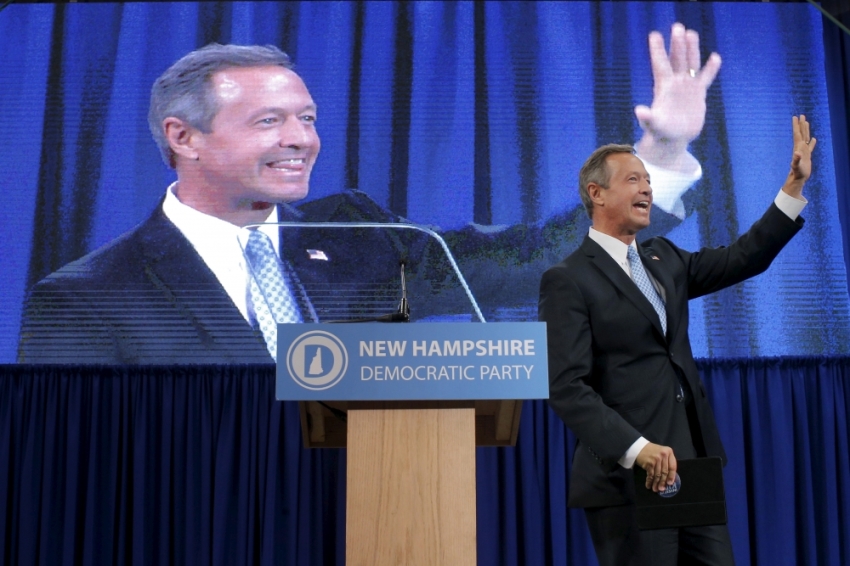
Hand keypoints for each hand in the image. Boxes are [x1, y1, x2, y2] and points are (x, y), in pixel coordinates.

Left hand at [635, 23, 720, 172]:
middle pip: (676, 59)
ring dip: (692, 49)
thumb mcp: (653, 125)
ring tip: (691, 33)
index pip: (660, 65)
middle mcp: (675, 83)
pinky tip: (715, 57)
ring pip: (690, 63)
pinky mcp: (698, 93)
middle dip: (677, 44)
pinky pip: (705, 77)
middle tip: (677, 26)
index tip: (654, 35)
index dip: (658, 51)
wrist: (673, 139)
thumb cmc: (660, 132)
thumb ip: (647, 117)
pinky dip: (711, 68)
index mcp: (663, 87)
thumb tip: (639, 111)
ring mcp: (687, 86)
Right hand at [635, 442, 677, 491]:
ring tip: (655, 489)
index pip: (672, 466)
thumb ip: (667, 462)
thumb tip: (669, 478)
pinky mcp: (649, 463)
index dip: (672, 476)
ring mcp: (656, 459)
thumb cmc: (652, 451)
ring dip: (656, 483)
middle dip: (663, 482)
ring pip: (658, 474)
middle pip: (665, 472)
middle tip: (662, 489)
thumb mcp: (662, 453)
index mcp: (669, 452)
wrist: (638, 447)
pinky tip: (649, 485)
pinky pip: (650, 474)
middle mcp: (663, 455)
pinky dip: (649, 481)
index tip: (670, 483)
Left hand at [782, 115, 815, 198]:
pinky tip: (813, 139)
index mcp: (798, 147)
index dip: (796, 125)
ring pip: (806, 138)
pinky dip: (812, 142)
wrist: (798, 178)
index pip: (797, 134)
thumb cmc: (797, 172)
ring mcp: (804, 151)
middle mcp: (800, 148)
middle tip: (801, 115)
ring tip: (806, 122)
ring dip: (805, 130)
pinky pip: (810, 147)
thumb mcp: (796, 166)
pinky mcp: (807, 156)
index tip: (795, 117)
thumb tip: (797, 153)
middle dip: (801, 124)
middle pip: (801, 133)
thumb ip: (796, 159)